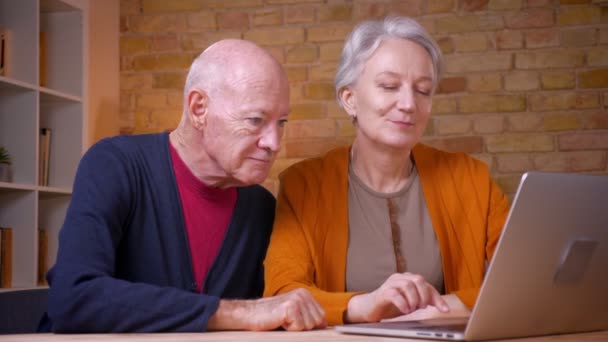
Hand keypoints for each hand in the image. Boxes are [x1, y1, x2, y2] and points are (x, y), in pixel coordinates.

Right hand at [208, 288, 326, 330]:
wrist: (250, 314)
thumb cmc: (270, 316)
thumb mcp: (293, 313)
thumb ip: (308, 315)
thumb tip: (324, 324)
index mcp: (305, 294)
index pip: (321, 316)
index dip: (310, 325)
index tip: (296, 323)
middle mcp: (303, 294)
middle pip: (316, 322)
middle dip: (302, 327)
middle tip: (286, 322)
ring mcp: (298, 299)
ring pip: (309, 326)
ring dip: (295, 328)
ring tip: (282, 321)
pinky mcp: (291, 307)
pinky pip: (299, 327)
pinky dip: (290, 329)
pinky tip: (280, 321)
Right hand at [345, 272, 448, 322]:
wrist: (369, 308)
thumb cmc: (391, 304)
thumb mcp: (411, 303)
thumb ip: (423, 301)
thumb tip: (442, 306)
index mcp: (408, 279)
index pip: (427, 284)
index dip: (437, 297)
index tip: (445, 310)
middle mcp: (400, 278)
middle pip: (418, 280)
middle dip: (424, 296)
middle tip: (422, 307)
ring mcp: (390, 284)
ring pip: (408, 285)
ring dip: (414, 300)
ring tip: (412, 309)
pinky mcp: (383, 292)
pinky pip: (395, 294)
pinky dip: (403, 303)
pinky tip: (405, 310)